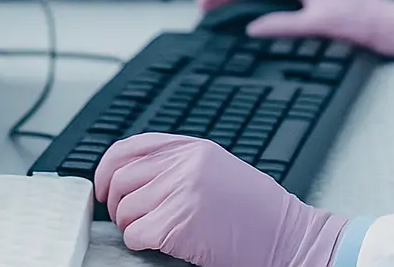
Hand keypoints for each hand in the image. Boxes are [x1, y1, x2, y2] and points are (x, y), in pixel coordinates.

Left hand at [95, 134, 347, 266]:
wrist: (291, 238)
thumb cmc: (259, 214)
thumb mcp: (218, 170)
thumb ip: (179, 165)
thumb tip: (132, 178)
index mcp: (194, 147)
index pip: (129, 147)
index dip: (106, 168)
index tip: (103, 187)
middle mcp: (185, 164)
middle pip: (121, 178)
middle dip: (117, 204)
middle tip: (130, 219)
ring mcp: (182, 192)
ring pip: (125, 209)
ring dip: (132, 226)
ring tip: (156, 233)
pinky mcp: (179, 224)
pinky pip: (136, 234)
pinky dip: (140, 243)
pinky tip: (161, 245)